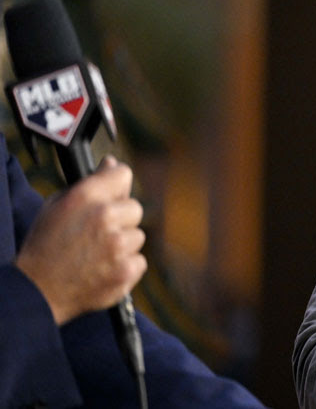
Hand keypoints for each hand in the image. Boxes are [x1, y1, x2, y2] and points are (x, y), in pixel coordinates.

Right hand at [14, 157, 145, 323]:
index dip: (118, 185)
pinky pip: (139, 261)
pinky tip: (103, 270)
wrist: (37, 290)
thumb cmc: (45, 246)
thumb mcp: (57, 206)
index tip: (113, 194)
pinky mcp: (126, 270)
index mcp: (87, 197)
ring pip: (138, 236)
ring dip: (123, 244)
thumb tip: (112, 164)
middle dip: (121, 219)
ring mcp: (118, 245)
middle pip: (135, 208)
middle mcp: (105, 217)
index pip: (123, 175)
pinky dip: (125, 266)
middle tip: (97, 234)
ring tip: (96, 255)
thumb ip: (90, 184)